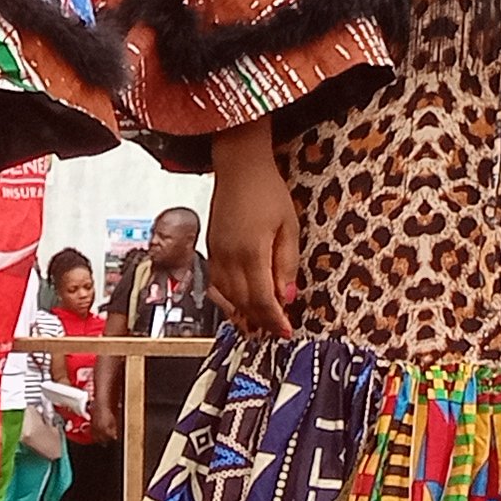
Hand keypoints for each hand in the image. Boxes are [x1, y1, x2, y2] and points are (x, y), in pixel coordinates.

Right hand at [205, 138, 297, 336]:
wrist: (239, 168)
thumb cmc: (267, 191)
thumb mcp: (289, 227)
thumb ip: (286, 264)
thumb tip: (287, 296)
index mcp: (251, 252)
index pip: (262, 299)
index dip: (274, 320)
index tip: (285, 331)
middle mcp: (229, 258)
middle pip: (243, 303)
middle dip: (261, 321)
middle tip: (275, 331)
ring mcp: (216, 255)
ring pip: (227, 297)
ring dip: (244, 313)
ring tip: (259, 323)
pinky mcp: (211, 250)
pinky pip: (217, 285)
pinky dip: (229, 299)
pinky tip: (240, 304)